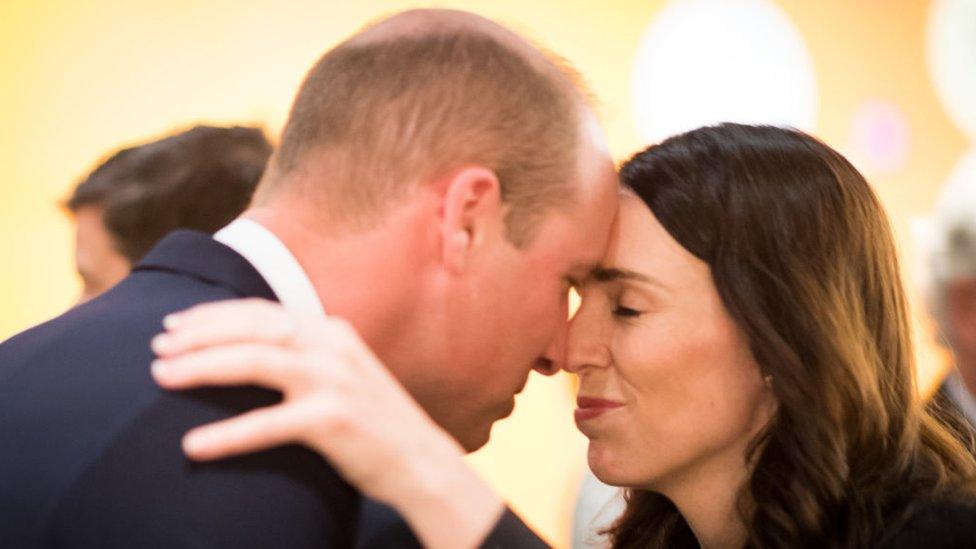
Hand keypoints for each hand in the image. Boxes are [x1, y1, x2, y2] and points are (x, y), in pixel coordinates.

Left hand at [150, 298, 501, 548]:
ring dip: (202, 367)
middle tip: (158, 347)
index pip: (263, 312)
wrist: (420, 461)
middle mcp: (332, 346)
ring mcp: (334, 380)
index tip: (176, 324)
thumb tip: (248, 351)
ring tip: (160, 377)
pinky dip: (227, 436)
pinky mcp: (333, 420)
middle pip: (252, 328)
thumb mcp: (342, 374)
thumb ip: (305, 356)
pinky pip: (268, 425)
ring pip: (254, 362)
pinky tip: (194, 445)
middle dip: (199, 334)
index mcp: (331, 331)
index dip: (215, 314)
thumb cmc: (373, 422)